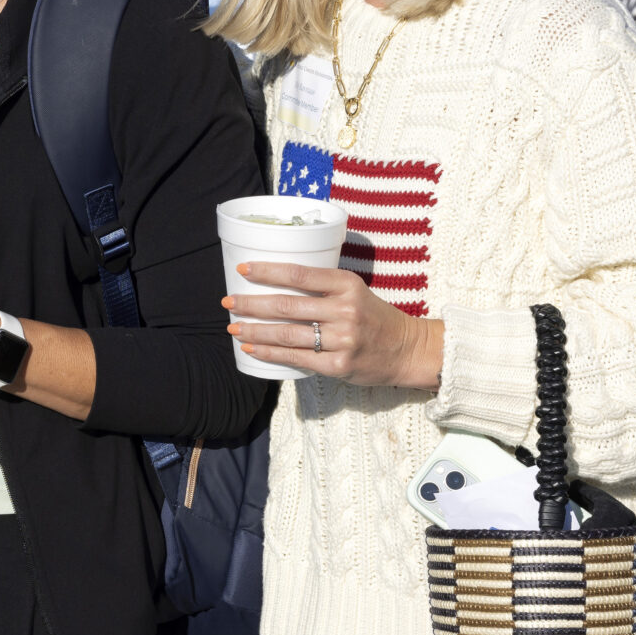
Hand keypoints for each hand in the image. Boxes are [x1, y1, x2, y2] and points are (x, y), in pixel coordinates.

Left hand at [225, 261, 442, 390]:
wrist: (408, 349)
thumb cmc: (375, 317)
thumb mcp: (354, 291)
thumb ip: (322, 287)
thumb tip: (274, 285)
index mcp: (347, 284)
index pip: (299, 274)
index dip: (267, 271)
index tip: (243, 269)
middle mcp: (345, 310)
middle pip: (286, 305)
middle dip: (251, 304)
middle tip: (228, 302)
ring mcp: (342, 339)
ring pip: (287, 334)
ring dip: (255, 331)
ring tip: (233, 328)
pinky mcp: (339, 364)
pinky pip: (296, 358)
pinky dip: (270, 354)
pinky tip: (252, 349)